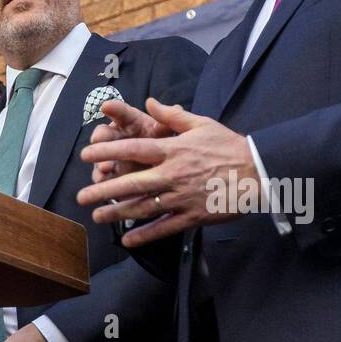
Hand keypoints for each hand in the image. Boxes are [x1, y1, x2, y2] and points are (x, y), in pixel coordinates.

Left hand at [76, 98, 257, 247]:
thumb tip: (150, 102)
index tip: (86, 155)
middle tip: (80, 197)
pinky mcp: (192, 216)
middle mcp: (173, 174)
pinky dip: (145, 235)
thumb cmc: (229, 146)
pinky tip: (127, 240)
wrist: (260, 171)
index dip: (107, 151)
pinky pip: (164, 227)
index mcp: (174, 150)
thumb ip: (172, 116)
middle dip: (103, 190)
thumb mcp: (202, 124)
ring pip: (143, 207)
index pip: (134, 149)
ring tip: (97, 217)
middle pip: (131, 183)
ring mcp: (182, 197)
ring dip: (117, 214)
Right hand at [88, 99, 176, 184]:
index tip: (106, 106)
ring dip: (100, 160)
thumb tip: (178, 108)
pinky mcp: (109, 175)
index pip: (121, 113)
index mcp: (130, 122)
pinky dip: (101, 179)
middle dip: (100, 136)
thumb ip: (170, 121)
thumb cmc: (162, 144)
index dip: (114, 108)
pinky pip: (102, 176)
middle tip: (98, 138)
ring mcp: (110, 157)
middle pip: (105, 133)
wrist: (161, 170)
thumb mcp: (168, 133)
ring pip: (100, 156)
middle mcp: (117, 137)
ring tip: (105, 167)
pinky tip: (103, 181)